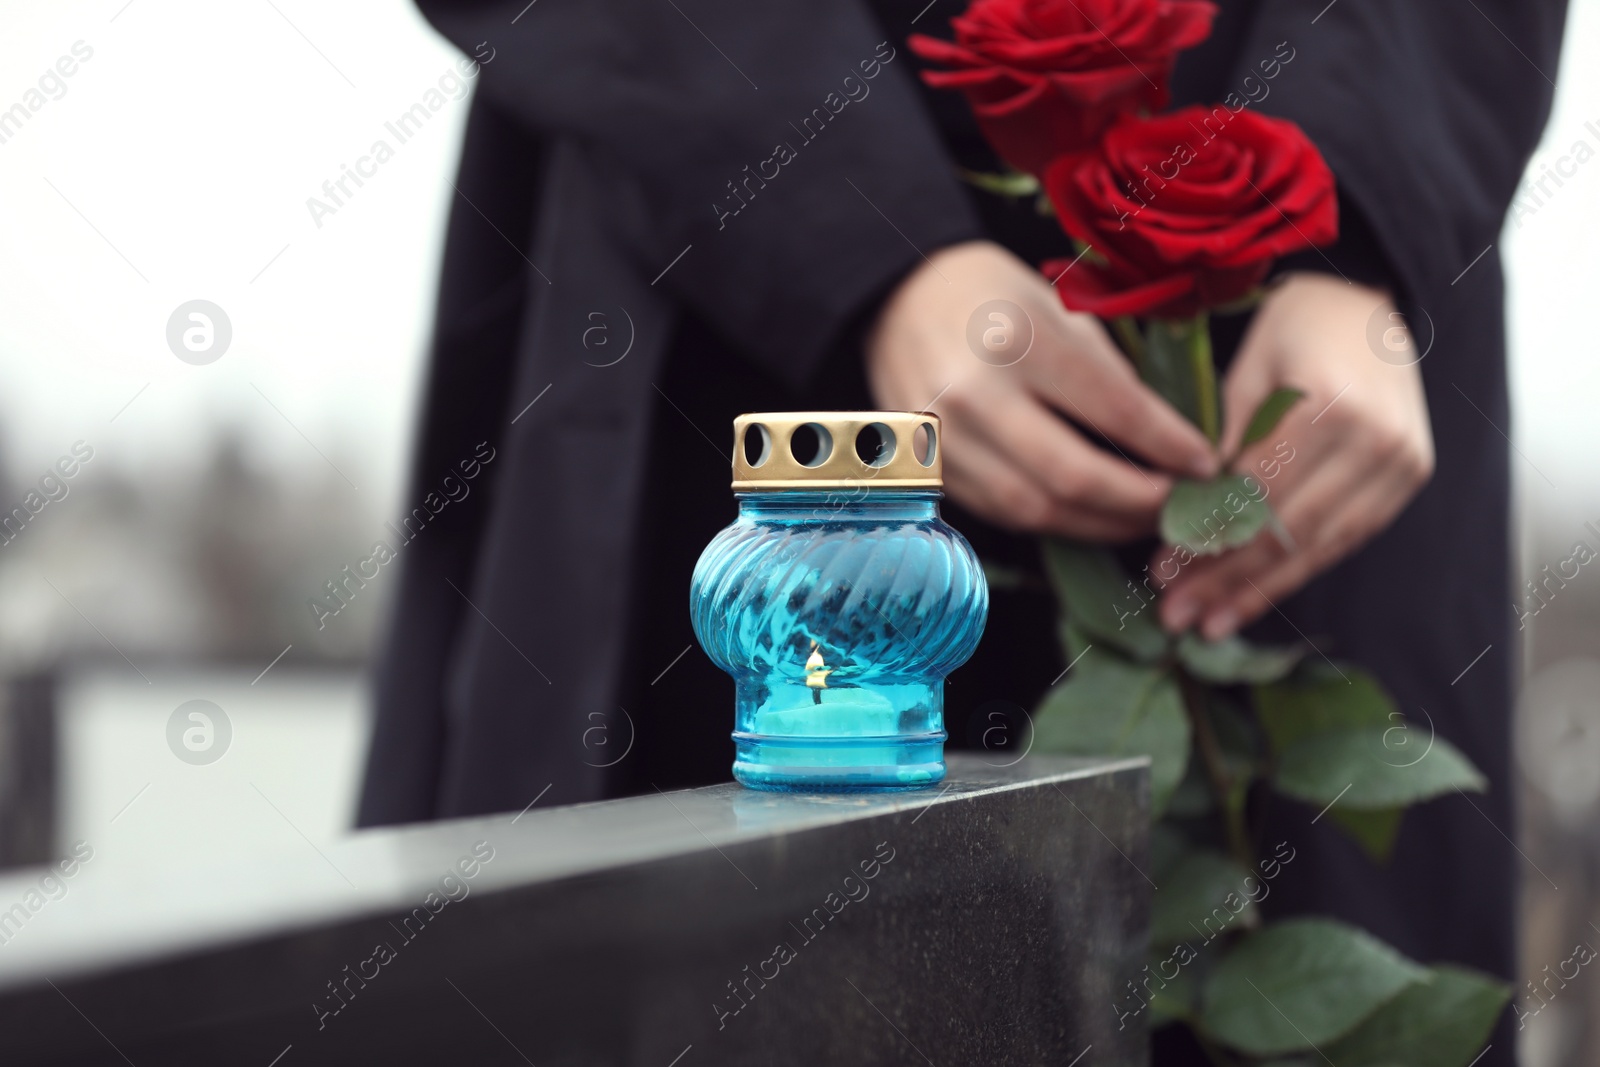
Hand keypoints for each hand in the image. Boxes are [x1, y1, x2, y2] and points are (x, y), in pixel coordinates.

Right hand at [866, 240, 1217, 540]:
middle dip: (1139, 502)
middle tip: (1179, 506)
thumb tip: (1163, 438)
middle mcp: (974, 396)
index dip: (1169, 447)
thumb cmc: (986, 294)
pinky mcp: (930, 470)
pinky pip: (1002, 513)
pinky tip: (1086, 514)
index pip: (1113, 410)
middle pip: (1074, 476)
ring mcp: (944, 440)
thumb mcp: (1056, 307)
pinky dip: (1053, 520)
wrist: (895, 299)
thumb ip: (1107, 372)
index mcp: (1017, 340)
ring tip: (1139, 518)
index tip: (1206, 465)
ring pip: (1035, 509)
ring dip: (1099, 524)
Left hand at [1157, 273, 1434, 637]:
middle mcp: (1375, 439)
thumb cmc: (1295, 327)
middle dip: (1227, 579)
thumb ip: (1222, 441)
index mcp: (1330, 403)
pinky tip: (1254, 600)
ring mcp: (1400, 463)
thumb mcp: (1246, 369)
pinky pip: (1345, 539)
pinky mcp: (1406, 480)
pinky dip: (1296, 572)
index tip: (1162, 570)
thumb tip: (1183, 515)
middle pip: (1288, 529)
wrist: (1371, 307)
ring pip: (1318, 546)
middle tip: (1176, 616)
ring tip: (1209, 624)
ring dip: (1260, 591)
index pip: (1257, 491)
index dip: (1207, 537)